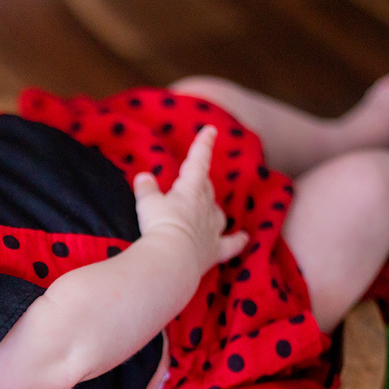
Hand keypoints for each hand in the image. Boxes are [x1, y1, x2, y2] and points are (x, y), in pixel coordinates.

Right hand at [133, 125, 247, 275]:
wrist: (172, 258)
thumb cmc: (160, 225)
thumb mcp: (147, 203)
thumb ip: (147, 189)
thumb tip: (143, 177)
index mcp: (191, 189)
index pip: (198, 161)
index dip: (203, 145)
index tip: (211, 130)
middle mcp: (206, 206)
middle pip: (206, 188)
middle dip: (201, 182)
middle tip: (193, 178)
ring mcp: (213, 228)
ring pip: (217, 213)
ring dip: (212, 208)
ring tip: (208, 207)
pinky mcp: (215, 250)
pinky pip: (230, 244)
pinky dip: (238, 241)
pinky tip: (244, 238)